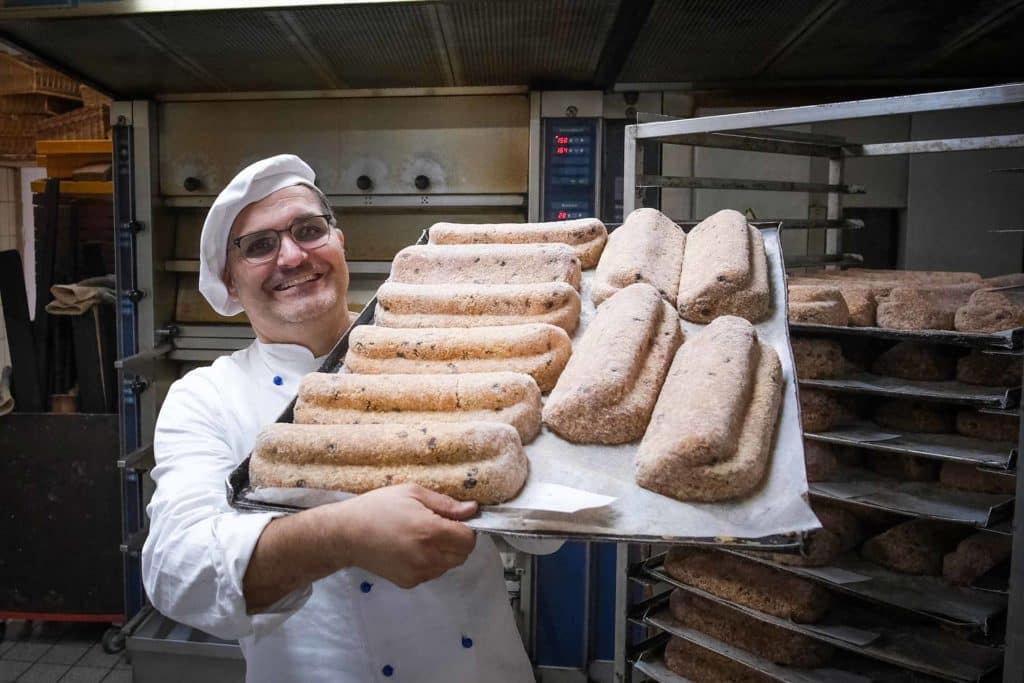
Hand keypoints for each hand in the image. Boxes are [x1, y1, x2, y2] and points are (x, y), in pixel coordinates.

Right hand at [325, 483, 478, 588]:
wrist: (346, 534)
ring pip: (448, 566)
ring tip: (423, 537)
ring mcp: (418, 573)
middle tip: (439, 527)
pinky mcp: (408, 582)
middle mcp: (427, 556)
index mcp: (431, 532)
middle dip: (458, 541)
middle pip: (462, 555)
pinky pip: (432, 573)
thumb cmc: (378, 507)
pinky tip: (412, 549)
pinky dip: (430, 562)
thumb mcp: (412, 493)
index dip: (467, 528)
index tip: (455, 520)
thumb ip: (446, 504)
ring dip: (445, 553)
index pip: (469, 539)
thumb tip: (473, 509)